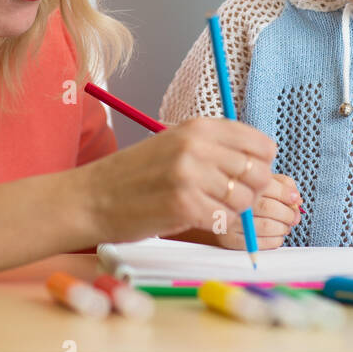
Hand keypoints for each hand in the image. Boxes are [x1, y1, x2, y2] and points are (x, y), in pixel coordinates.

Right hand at [79, 118, 276, 244]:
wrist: (91, 198)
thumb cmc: (134, 176)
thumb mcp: (175, 144)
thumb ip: (215, 148)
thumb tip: (261, 162)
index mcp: (199, 127)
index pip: (261, 144)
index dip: (260, 165)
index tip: (245, 175)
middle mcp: (197, 146)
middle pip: (259, 173)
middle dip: (250, 191)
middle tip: (228, 198)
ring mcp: (191, 175)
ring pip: (245, 200)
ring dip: (233, 211)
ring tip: (207, 208)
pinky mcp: (184, 205)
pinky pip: (225, 220)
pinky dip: (216, 224)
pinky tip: (196, 218)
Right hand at [213, 173, 301, 250]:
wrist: (213, 209)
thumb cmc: (245, 193)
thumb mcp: (261, 181)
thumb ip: (282, 184)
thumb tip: (297, 199)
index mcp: (239, 181)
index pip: (268, 186)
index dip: (286, 194)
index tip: (295, 199)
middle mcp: (231, 201)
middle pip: (268, 208)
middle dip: (287, 213)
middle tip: (294, 216)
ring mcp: (229, 221)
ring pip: (265, 226)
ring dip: (283, 227)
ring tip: (286, 226)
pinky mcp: (228, 240)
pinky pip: (256, 243)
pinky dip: (274, 241)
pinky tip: (278, 236)